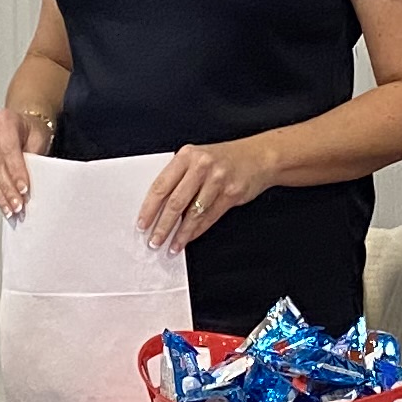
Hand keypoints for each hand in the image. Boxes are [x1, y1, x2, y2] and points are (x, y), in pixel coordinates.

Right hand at [0, 108, 55, 217]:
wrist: (23, 124)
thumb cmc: (32, 130)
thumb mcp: (39, 138)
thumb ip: (33, 157)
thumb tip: (29, 184)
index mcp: (5, 120)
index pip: (8, 149)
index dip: (16, 171)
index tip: (24, 189)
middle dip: (8, 188)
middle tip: (17, 204)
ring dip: (1, 194)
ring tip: (10, 208)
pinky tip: (3, 202)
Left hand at [139, 137, 279, 252]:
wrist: (259, 156)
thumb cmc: (225, 159)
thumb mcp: (198, 159)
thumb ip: (180, 176)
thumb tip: (158, 207)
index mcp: (187, 155)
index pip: (161, 185)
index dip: (149, 208)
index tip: (142, 223)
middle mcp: (201, 166)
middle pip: (175, 202)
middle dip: (162, 225)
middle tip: (154, 240)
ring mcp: (217, 180)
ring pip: (193, 213)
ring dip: (180, 234)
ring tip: (171, 245)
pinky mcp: (231, 193)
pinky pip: (209, 217)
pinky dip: (197, 231)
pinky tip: (188, 238)